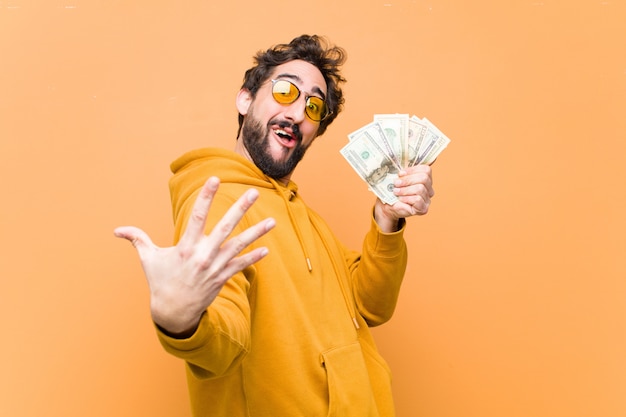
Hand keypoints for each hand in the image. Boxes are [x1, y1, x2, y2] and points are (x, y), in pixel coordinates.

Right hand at [114, 177, 274, 336]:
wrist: (173, 312)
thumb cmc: (161, 282)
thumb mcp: (149, 259)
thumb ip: (137, 240)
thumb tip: (117, 230)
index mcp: (185, 246)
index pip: (198, 216)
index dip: (206, 197)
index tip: (215, 179)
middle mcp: (203, 255)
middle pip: (225, 227)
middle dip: (240, 208)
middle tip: (254, 192)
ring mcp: (215, 267)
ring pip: (239, 246)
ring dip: (256, 233)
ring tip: (273, 221)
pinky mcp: (222, 278)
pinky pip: (241, 266)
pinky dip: (253, 259)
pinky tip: (266, 249)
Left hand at [374, 165, 433, 231]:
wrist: (387, 206)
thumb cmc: (392, 190)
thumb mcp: (396, 177)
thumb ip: (401, 168)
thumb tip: (395, 153)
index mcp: (425, 178)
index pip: (426, 169)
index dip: (412, 170)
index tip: (400, 173)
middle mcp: (429, 188)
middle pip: (424, 178)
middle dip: (407, 180)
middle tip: (396, 183)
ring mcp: (427, 199)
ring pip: (420, 189)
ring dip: (405, 190)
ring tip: (396, 192)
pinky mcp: (423, 209)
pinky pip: (417, 199)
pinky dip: (406, 198)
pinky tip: (400, 200)